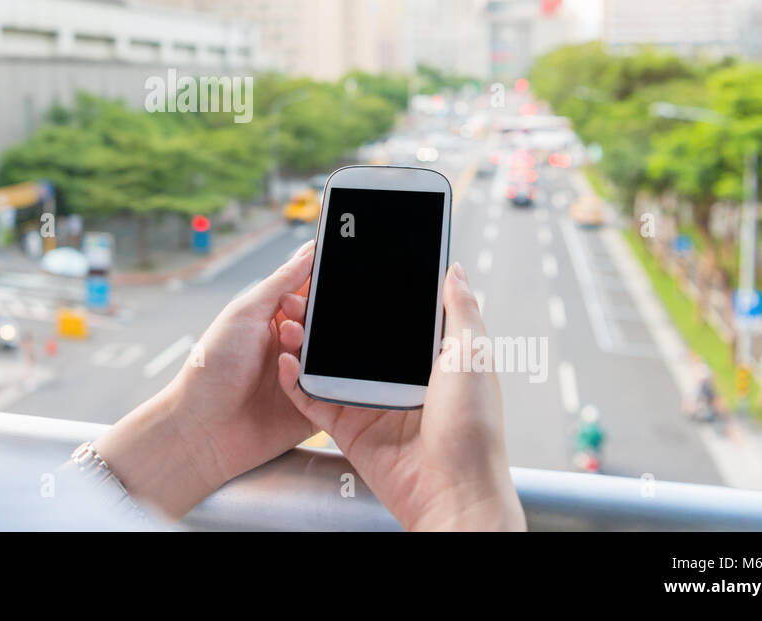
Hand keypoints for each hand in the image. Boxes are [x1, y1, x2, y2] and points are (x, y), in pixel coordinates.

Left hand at [94, 239, 318, 517]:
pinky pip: (333, 389)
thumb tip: (310, 251)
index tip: (329, 274)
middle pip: (325, 322)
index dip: (318, 283)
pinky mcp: (314, 407)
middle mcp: (291, 344)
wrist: (203, 428)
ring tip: (291, 345)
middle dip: (319, 316)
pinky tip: (294, 374)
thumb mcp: (244, 313)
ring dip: (316, 347)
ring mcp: (304, 375)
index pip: (308, 292)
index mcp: (273, 318)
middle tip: (298, 319)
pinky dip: (317, 379)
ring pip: (333, 354)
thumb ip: (281, 282)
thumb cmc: (212, 366)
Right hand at [276, 261, 525, 530]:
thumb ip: (460, 310)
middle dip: (329, 315)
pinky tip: (287, 360)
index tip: (348, 270)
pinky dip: (295, 381)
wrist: (454, 492)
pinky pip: (313, 400)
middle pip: (354, 338)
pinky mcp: (348, 428)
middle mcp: (398, 378)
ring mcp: (370, 402)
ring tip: (290, 320)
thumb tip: (453, 270)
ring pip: (328, 364)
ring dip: (306, 342)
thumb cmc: (474, 430)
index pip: (394, 318)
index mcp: (429, 359)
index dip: (373, 295)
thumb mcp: (474, 357)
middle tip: (307, 293)